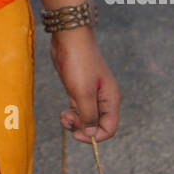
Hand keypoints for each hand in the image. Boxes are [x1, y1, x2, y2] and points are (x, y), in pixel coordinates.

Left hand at [50, 27, 119, 143]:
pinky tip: (64, 110)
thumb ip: (88, 115)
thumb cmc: (78, 63)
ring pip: (86, 117)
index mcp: (110, 99)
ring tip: (63, 115)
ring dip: (75, 121)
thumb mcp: (82, 92)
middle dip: (82, 128)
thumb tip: (91, 134)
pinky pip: (79, 108)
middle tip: (67, 120)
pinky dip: (72, 113)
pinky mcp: (80, 88)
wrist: (69, 38)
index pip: (109, 128)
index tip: (76, 134)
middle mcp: (103, 98)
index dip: (94, 136)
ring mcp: (92, 93)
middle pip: (97, 125)